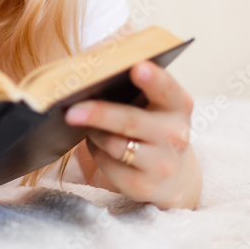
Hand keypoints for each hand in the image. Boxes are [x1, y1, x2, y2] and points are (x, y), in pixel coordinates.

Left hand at [64, 61, 201, 209]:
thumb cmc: (149, 123)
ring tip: (82, 120)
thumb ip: (129, 82)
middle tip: (72, 110)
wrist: (171, 175)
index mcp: (177, 105)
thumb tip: (91, 63)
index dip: (153, 78)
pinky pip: (106, 163)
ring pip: (113, 144)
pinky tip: (98, 144)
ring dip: (92, 131)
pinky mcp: (143, 185)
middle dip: (99, 113)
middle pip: (130, 121)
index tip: (137, 67)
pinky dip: (95, 150)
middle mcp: (175, 135)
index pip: (166, 89)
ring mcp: (162, 163)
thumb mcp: (151, 102)